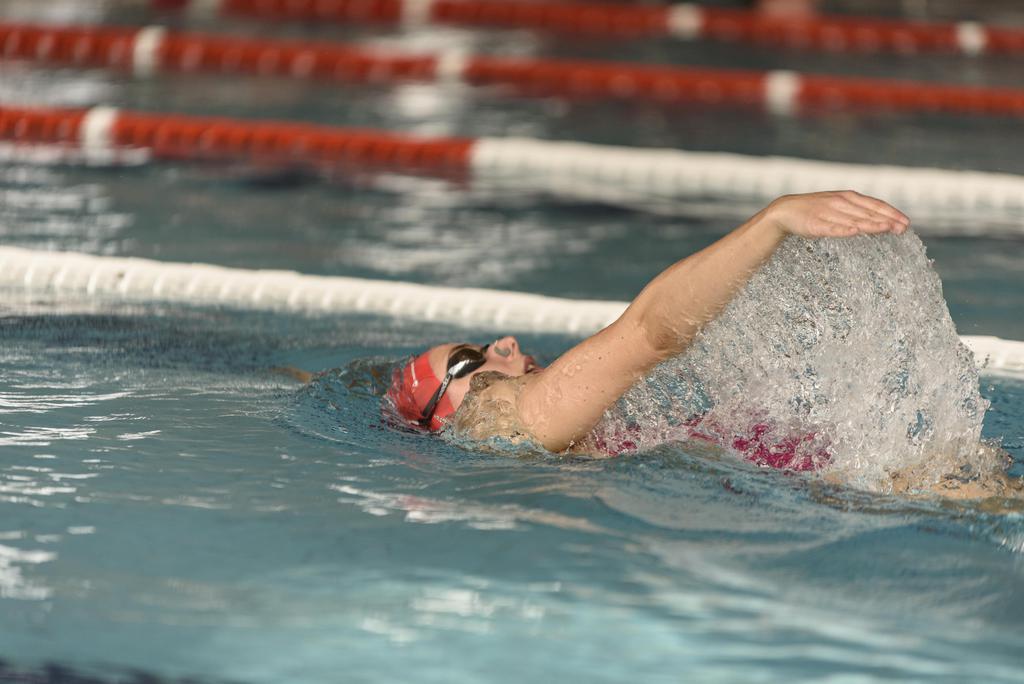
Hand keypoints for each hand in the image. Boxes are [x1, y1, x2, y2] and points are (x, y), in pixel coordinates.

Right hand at [765, 191, 909, 238]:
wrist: (786, 210)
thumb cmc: (816, 210)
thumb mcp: (839, 206)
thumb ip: (858, 212)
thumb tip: (882, 221)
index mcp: (848, 197)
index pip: (875, 205)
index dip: (892, 213)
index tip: (906, 223)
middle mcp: (841, 202)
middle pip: (868, 212)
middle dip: (887, 220)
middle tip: (903, 229)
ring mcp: (828, 213)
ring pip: (854, 220)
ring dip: (871, 224)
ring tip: (887, 228)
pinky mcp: (815, 224)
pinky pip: (832, 228)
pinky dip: (843, 229)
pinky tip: (854, 232)